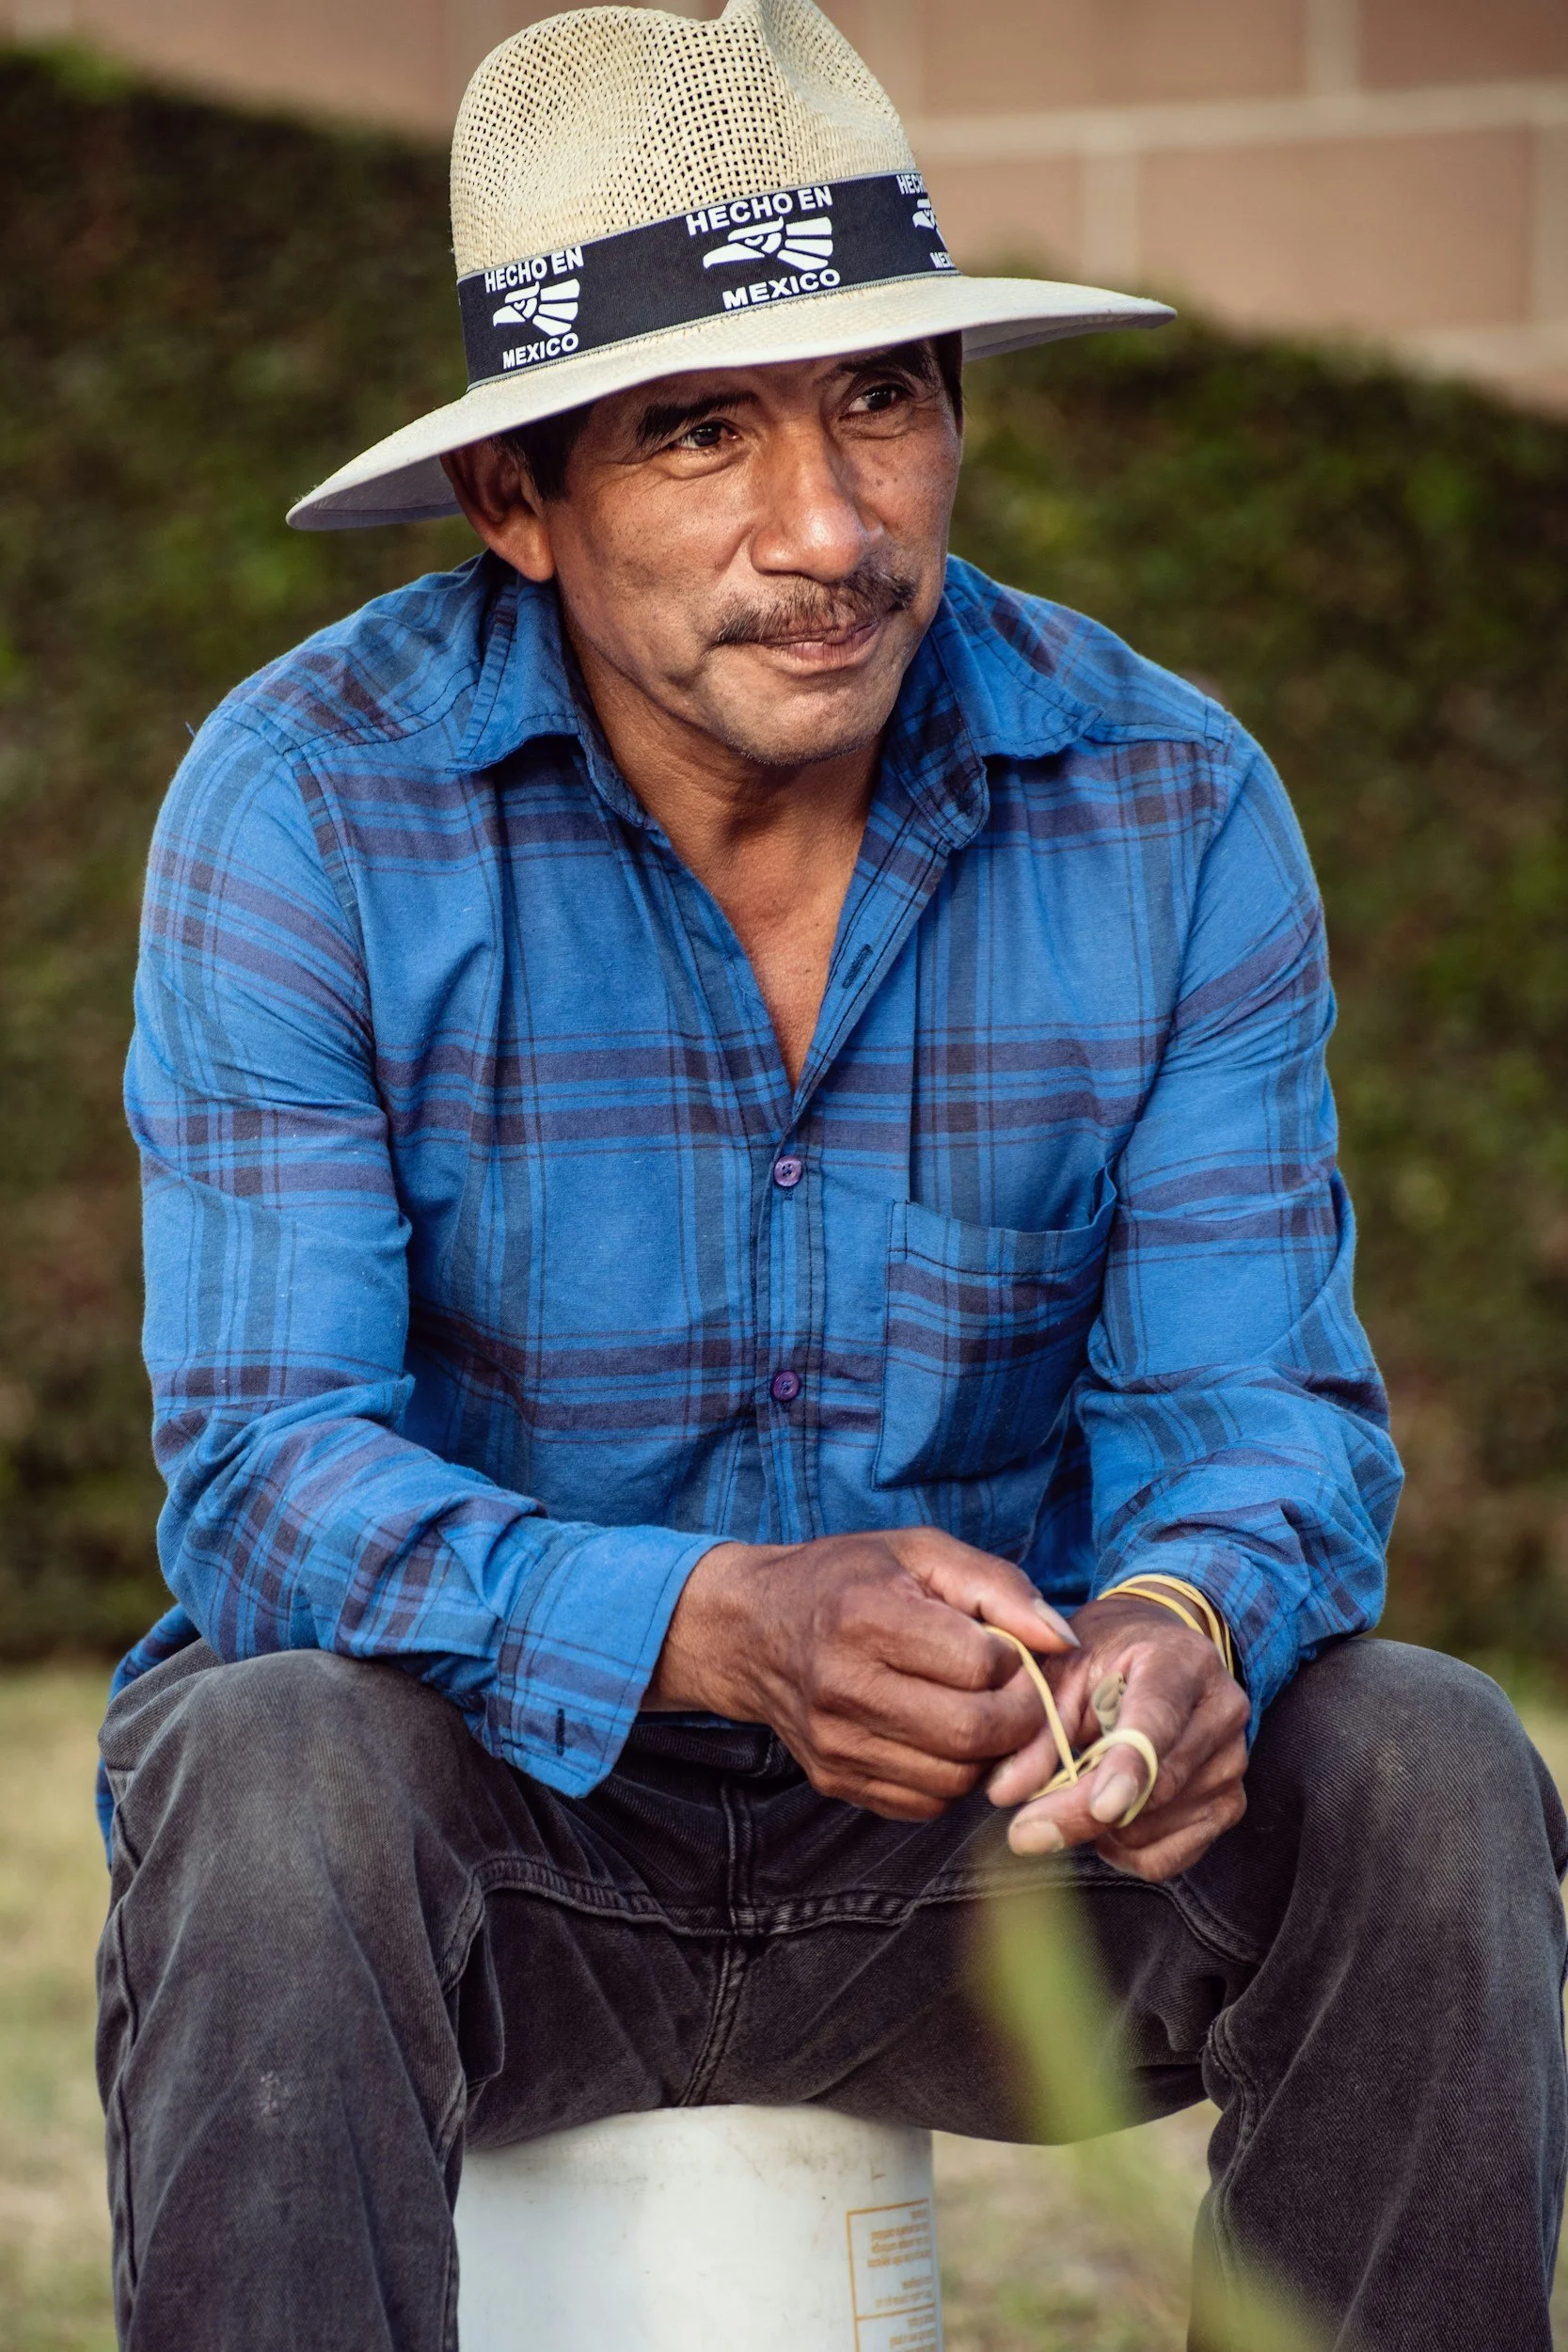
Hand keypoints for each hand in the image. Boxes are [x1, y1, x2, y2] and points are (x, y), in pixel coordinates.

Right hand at [646, 1528, 1078, 1819]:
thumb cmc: (845, 1579)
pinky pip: (925, 1803)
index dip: (1015, 1658)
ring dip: (987, 1751)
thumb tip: (1061, 1640)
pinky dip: (950, 1775)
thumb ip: (998, 1586)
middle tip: (1014, 1691)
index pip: (982, 1664)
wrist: (752, 1629)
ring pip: (956, 1779)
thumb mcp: (919, 1553)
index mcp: (865, 1616)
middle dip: (1017, 1717)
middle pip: (974, 1733)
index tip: (1005, 1646)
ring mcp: (834, 1743)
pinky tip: (940, 1735)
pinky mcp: (834, 1780)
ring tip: (976, 1709)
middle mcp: (843, 1686)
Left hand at [984, 1594, 1249, 1881]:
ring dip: (1102, 1829)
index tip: (1101, 1808)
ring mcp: (1231, 1762)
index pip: (1157, 1723)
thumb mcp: (1063, 1669)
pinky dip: (1127, 1851)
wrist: (1160, 1649)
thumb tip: (1005, 1793)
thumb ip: (1038, 1729)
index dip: (1130, 1768)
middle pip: (1155, 1787)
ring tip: (1080, 1787)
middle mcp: (1220, 1711)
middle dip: (1083, 1813)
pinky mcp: (1229, 1803)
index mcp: (1180, 1662)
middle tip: (1025, 1826)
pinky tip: (1108, 1816)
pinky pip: (1170, 1857)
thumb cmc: (1106, 1655)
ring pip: (1156, 1828)